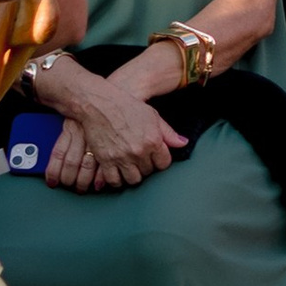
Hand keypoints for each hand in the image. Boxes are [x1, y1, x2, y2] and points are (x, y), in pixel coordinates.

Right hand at [49, 57, 182, 188]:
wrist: (101, 104)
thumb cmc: (128, 107)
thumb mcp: (153, 116)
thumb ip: (169, 133)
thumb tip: (183, 143)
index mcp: (153, 140)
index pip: (164, 163)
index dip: (160, 161)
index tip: (154, 157)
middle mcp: (139, 151)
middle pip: (148, 172)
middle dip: (146, 167)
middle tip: (140, 159)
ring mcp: (122, 157)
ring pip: (132, 180)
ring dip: (132, 174)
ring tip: (130, 167)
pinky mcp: (105, 161)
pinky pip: (113, 180)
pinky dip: (116, 179)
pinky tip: (117, 172)